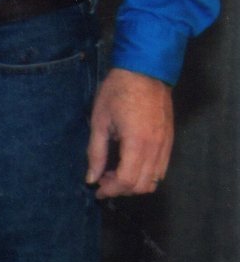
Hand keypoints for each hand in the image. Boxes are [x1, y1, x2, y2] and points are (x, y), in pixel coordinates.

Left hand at [86, 67, 172, 197]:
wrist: (145, 72)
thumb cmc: (117, 92)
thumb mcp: (99, 121)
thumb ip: (95, 152)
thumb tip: (91, 178)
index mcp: (137, 143)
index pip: (126, 180)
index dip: (110, 190)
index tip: (96, 189)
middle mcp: (156, 148)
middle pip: (141, 185)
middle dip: (120, 190)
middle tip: (102, 180)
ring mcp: (166, 145)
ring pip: (154, 180)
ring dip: (134, 184)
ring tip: (114, 173)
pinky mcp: (170, 141)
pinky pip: (161, 169)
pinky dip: (146, 175)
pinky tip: (129, 165)